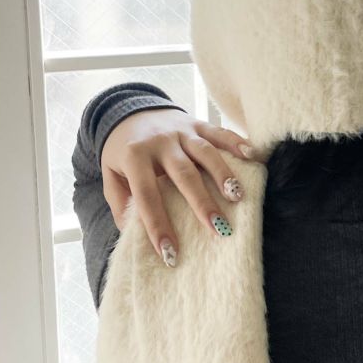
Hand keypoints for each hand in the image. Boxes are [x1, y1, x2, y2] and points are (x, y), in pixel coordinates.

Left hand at [100, 108, 258, 264]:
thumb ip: (119, 202)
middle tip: (218, 228)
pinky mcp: (197, 123)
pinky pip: (219, 132)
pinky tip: (252, 156)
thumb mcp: (110, 174)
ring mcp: (181, 131)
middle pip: (183, 174)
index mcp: (134, 157)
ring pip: (205, 152)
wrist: (129, 109)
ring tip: (238, 197)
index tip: (170, 252)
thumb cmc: (122, 151)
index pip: (146, 195)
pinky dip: (237, 142)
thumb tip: (132, 234)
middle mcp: (160, 143)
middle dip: (201, 202)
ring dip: (223, 174)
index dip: (157, 224)